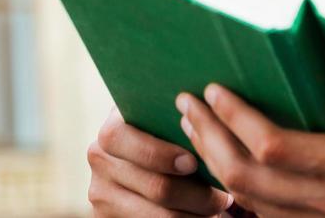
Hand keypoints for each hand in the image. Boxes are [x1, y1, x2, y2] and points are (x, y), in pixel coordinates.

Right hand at [87, 106, 235, 216]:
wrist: (134, 162)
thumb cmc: (161, 136)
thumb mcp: (159, 122)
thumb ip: (174, 118)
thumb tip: (207, 116)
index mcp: (112, 129)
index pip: (131, 142)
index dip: (162, 154)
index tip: (193, 163)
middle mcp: (100, 160)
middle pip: (156, 187)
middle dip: (197, 195)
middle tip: (225, 197)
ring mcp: (102, 194)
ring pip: (160, 216)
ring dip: (195, 214)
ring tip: (219, 209)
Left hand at [175, 33, 324, 217]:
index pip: (276, 148)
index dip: (237, 120)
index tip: (213, 89)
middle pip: (247, 179)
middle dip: (209, 138)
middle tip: (185, 101)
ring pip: (252, 203)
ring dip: (216, 164)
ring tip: (194, 127)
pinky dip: (239, 194)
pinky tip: (227, 167)